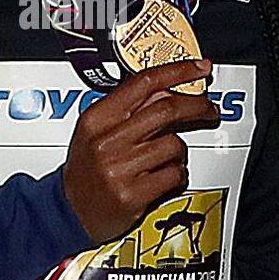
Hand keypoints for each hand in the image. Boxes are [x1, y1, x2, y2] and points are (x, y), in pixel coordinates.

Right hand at [61, 57, 217, 243]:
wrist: (70, 210)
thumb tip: (169, 88)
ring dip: (179, 150)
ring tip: (167, 157)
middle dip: (196, 105)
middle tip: (208, 107)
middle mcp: (107, 140)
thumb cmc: (86, 168)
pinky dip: (177, 173)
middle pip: (166, 109)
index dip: (178, 71)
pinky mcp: (133, 194)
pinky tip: (164, 175)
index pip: (144, 83)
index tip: (199, 68)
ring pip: (174, 144)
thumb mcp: (96, 130)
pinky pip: (174, 174)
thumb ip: (129, 108)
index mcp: (97, 118)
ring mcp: (120, 168)